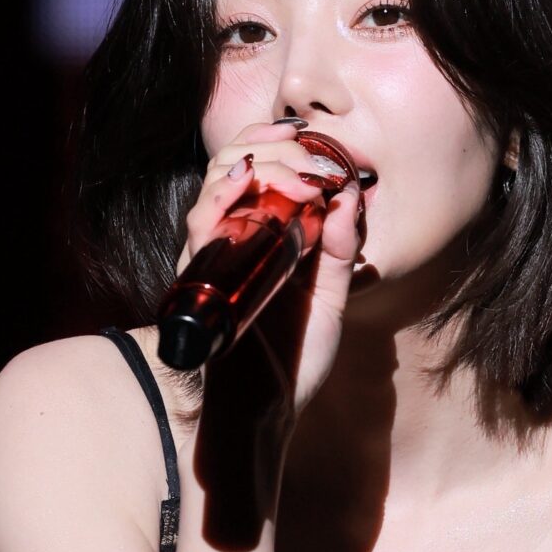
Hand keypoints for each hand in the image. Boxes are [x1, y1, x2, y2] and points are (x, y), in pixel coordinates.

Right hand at [177, 117, 367, 426]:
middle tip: (316, 161)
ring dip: (261, 162)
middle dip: (278, 148)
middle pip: (236, 162)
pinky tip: (250, 178)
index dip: (280, 143)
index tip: (314, 139)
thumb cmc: (292, 360)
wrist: (267, 412)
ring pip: (218, 181)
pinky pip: (202, 221)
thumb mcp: (330, 297)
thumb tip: (350, 196)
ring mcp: (214, 254)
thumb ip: (342, 250)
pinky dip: (223, 192)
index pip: (256, 167)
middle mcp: (232, 238)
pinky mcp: (201, 277)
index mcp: (260, 237)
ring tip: (300, 173)